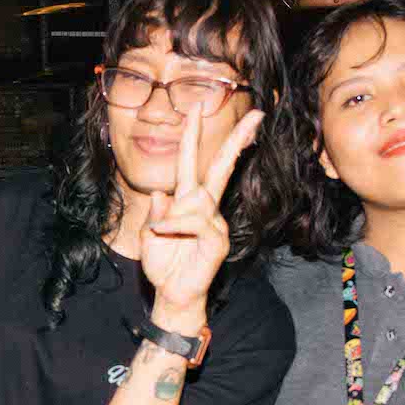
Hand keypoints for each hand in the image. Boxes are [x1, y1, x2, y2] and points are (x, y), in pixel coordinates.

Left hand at [140, 104, 264, 328]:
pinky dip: (175, 226)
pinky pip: (194, 221)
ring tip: (160, 234)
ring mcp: (215, 223)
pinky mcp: (218, 240)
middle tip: (255, 114)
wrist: (172, 295)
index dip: (194, 136)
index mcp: (188, 202)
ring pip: (196, 200)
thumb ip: (156, 214)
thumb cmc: (163, 265)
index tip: (198, 109)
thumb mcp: (149, 236)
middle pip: (221, 167)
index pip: (194, 163)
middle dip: (236, 140)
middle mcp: (205, 208)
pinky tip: (165, 234)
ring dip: (173, 217)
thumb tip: (162, 192)